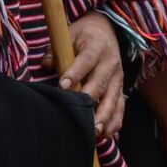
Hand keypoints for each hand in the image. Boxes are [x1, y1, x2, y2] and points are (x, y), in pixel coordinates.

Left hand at [59, 13, 124, 138]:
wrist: (107, 30)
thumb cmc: (83, 35)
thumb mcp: (69, 34)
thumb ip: (57, 50)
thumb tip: (46, 64)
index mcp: (97, 46)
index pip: (86, 60)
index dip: (75, 73)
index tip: (62, 86)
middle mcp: (110, 62)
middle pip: (101, 83)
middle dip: (90, 101)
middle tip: (80, 116)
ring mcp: (118, 77)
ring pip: (113, 99)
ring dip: (105, 116)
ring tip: (95, 132)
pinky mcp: (120, 88)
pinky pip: (121, 107)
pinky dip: (115, 122)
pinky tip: (107, 135)